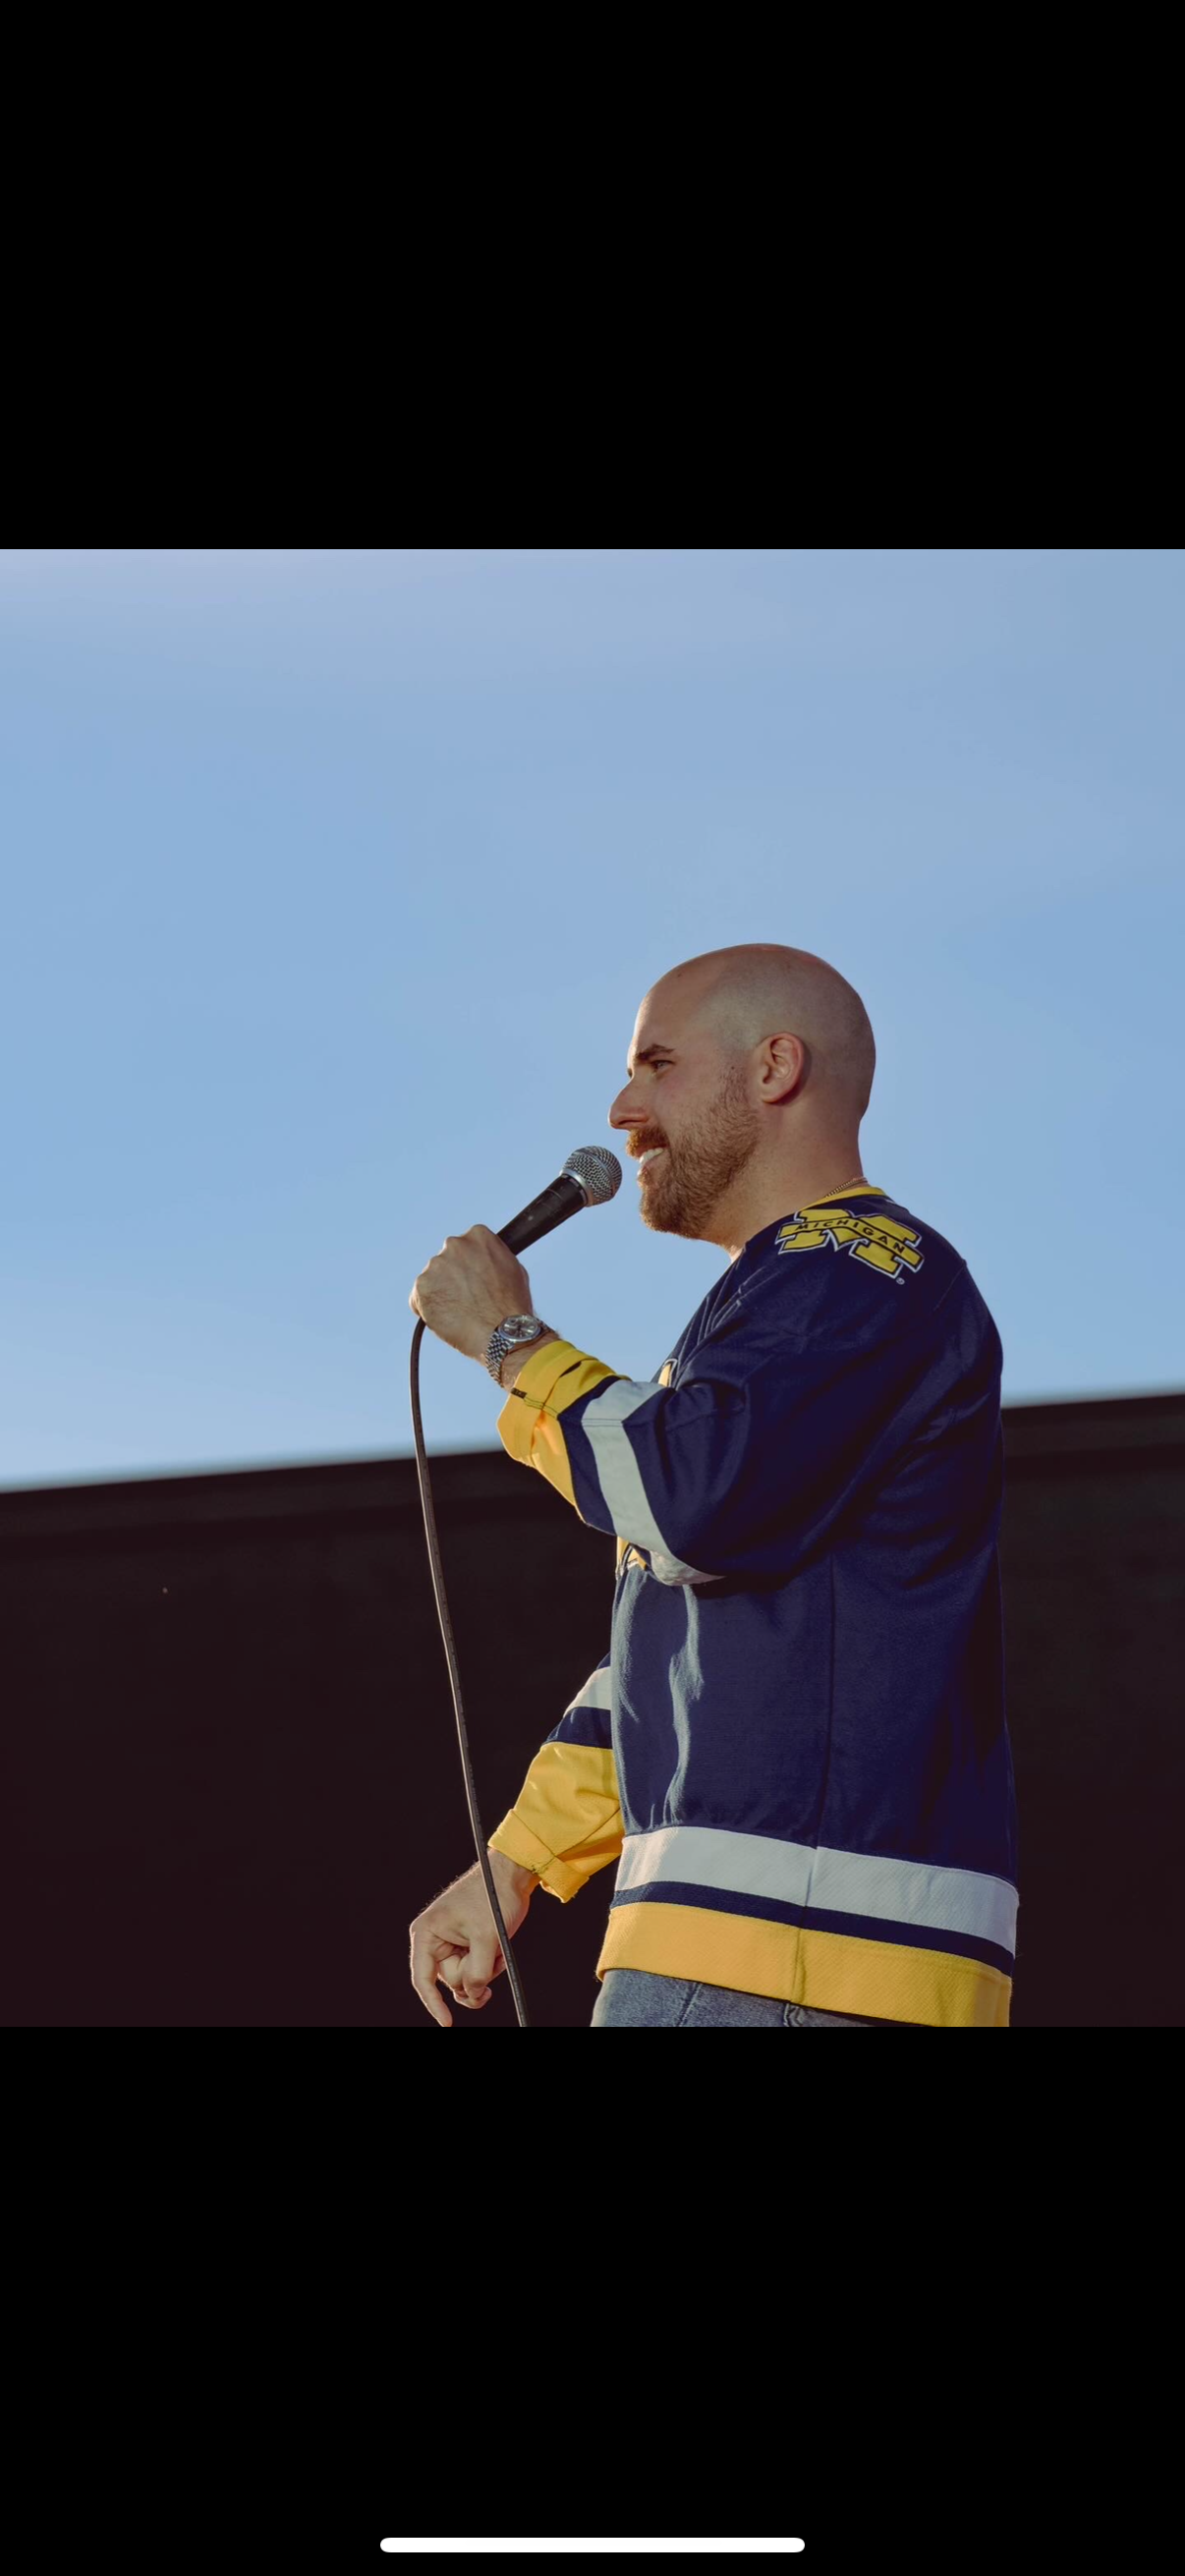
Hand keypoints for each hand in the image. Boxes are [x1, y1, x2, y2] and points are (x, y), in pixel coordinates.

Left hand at [408, 1225, 533, 1362]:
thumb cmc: (511, 1306)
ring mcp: (436, 1265)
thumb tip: (486, 1260)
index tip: (474, 1281)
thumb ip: (493, 1257)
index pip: (466, 1247)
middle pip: (446, 1261)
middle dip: (453, 1278)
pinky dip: (428, 1309)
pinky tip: (447, 1319)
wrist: (501, 1332)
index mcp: (478, 1236)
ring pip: (432, 1280)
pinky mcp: (422, 1286)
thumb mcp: (513, 1269)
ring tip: (460, 1312)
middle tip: (467, 1299)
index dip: (470, 1267)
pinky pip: (419, 1299)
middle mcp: (454, 1245)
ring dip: (441, 1293)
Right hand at [409, 1853, 536, 2025]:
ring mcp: (452, 1946)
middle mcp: (435, 1942)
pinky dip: (489, 1968)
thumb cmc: (492, 1897)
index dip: (433, 2004)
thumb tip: (473, 1994)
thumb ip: (477, 1971)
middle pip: (451, 1981)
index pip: (423, 1979)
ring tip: (496, 1949)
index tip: (447, 2023)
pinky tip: (498, 1953)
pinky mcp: (467, 1948)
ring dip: (485, 1971)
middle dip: (474, 1975)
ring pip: (466, 1979)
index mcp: (427, 1933)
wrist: (510, 1878)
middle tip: (491, 1954)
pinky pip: (476, 1972)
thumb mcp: (487, 1936)